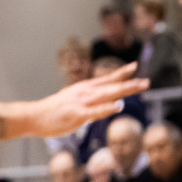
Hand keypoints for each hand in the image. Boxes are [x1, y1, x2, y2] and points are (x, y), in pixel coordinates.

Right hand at [28, 62, 148, 137]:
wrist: (35, 116)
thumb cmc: (57, 112)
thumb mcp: (78, 104)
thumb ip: (95, 103)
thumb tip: (113, 104)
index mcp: (85, 89)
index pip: (107, 79)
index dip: (122, 73)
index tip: (135, 66)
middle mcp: (85, 92)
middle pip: (112, 86)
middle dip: (130, 83)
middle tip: (147, 82)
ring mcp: (81, 102)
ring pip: (107, 94)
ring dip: (124, 90)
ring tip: (139, 87)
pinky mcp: (77, 114)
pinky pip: (95, 111)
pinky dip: (107, 108)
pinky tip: (119, 106)